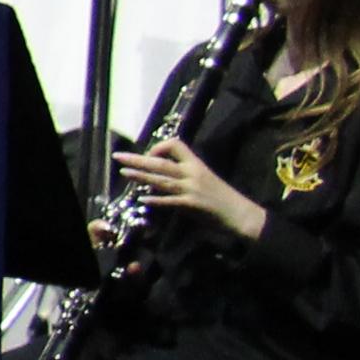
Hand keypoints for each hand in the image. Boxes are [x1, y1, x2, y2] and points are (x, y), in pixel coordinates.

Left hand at [123, 133, 265, 239]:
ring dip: (141, 176)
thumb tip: (160, 176)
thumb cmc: (222, 197)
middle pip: (162, 162)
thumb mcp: (205, 179)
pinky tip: (143, 198)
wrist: (241, 214)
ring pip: (162, 179)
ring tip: (123, 172)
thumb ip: (184, 175)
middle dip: (138, 159)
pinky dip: (157, 199)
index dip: (158, 147)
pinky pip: (172, 201)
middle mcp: (193, 173)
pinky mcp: (193, 205)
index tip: (148, 155)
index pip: (176, 146)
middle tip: (119, 157)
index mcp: (196, 164)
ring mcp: (192, 189)